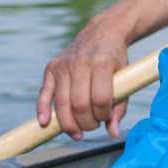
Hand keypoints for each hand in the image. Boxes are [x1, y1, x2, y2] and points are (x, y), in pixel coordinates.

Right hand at [38, 18, 130, 139]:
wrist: (103, 33)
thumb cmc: (115, 60)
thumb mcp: (124, 78)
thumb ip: (120, 106)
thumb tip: (113, 133)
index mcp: (102, 63)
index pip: (101, 99)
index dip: (104, 115)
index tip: (106, 118)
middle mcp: (80, 63)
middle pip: (80, 104)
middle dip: (87, 123)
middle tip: (93, 126)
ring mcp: (63, 65)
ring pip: (62, 103)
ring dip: (69, 123)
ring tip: (79, 132)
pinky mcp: (51, 68)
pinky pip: (45, 93)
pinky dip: (43, 109)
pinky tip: (45, 123)